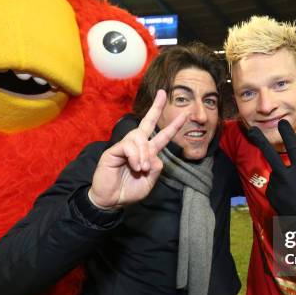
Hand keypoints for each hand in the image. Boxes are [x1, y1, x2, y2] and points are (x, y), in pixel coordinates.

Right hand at [88, 90, 186, 208]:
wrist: (111, 200)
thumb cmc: (129, 191)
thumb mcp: (149, 182)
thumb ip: (156, 168)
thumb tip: (155, 155)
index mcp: (147, 154)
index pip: (162, 137)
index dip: (173, 127)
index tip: (184, 115)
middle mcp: (136, 147)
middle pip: (147, 123)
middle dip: (156, 108)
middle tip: (162, 94)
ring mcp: (124, 147)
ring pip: (139, 138)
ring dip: (144, 153)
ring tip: (142, 168)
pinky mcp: (113, 151)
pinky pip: (128, 146)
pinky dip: (134, 156)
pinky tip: (135, 166)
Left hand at [247, 120, 295, 248]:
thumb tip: (294, 163)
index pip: (294, 149)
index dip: (288, 134)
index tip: (282, 122)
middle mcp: (287, 178)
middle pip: (271, 156)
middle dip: (260, 141)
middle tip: (251, 130)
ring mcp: (277, 187)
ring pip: (276, 175)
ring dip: (282, 180)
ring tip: (294, 193)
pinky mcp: (271, 195)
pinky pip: (274, 186)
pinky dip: (279, 189)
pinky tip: (288, 198)